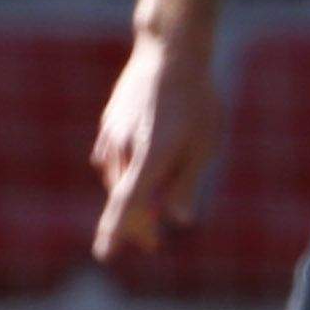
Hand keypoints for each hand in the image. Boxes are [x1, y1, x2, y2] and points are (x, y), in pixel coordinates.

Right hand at [90, 30, 224, 266]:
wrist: (169, 53)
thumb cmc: (197, 100)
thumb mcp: (204, 144)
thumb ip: (187, 183)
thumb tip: (180, 219)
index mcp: (149, 158)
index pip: (127, 204)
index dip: (117, 231)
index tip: (105, 255)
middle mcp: (123, 150)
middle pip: (124, 198)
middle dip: (136, 225)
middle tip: (154, 245)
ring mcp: (111, 136)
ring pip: (118, 180)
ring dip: (132, 200)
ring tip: (152, 216)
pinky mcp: (109, 125)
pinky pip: (114, 161)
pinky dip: (125, 177)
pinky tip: (138, 179)